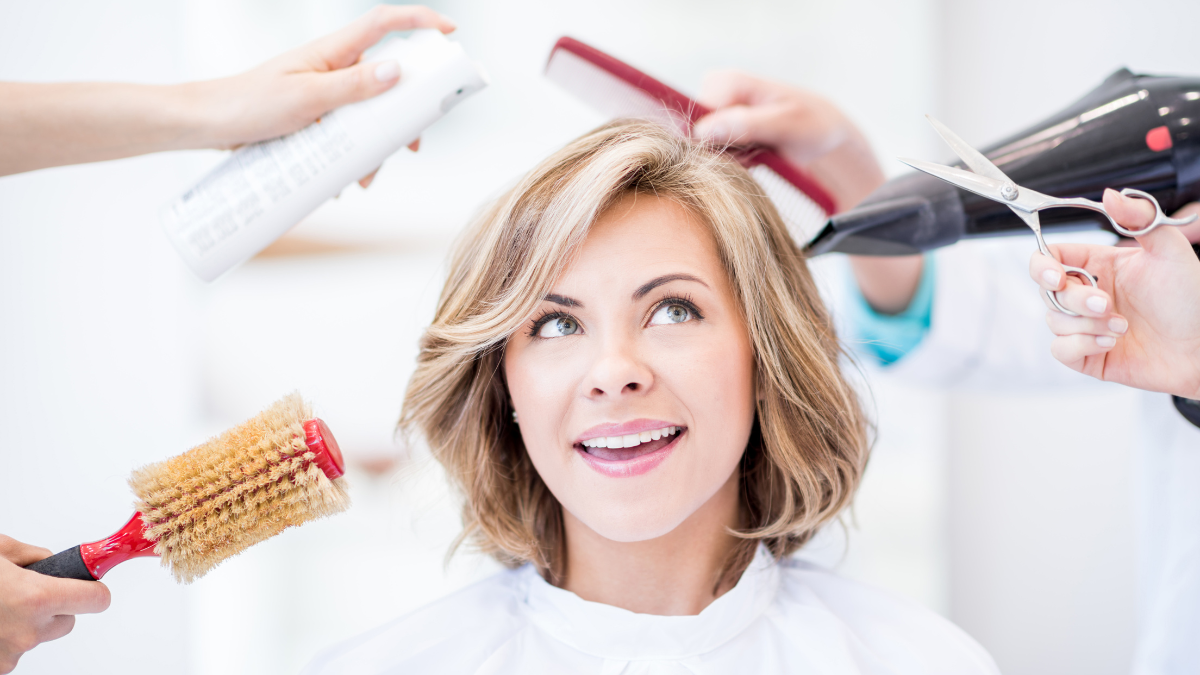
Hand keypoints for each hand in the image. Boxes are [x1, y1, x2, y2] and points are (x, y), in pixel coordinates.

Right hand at [0, 535, 109, 673]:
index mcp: (35, 597)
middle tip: (24, 592)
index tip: (89, 584)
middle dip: (55, 606)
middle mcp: (27, 631)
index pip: (96, 601)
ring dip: (25, 624)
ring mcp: (9, 654)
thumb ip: (33, 556)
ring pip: (37, 637)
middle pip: (67, 621)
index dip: (93, 590)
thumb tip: (52, 561)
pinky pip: (11, 652)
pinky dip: (2, 639)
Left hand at [192, 5, 452, 186]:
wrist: (206, 125)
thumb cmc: (247, 104)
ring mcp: (324, 94)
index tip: (451, 32)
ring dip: (373, 147)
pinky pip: (346, 133)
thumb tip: (398, 71)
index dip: (420, 22)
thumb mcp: (306, 99)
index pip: (384, 24)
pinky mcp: (314, 117)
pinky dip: (351, 156)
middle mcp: (333, 69)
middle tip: (412, 147)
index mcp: (332, 52)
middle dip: (403, 116)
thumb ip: (353, 86)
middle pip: (386, 82)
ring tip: (363, 179)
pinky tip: (342, 180)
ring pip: (367, 116)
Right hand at [693, 70, 885, 212]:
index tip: (743, 148)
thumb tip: (703, 131)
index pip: (696, 117)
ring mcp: (719, 116)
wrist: (826, 135)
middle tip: (756, 153)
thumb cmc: (812, 123)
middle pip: (697, 135)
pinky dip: (734, 163)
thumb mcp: (785, 124)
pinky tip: (755, 159)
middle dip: (723, 152)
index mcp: (728, 82)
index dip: (712, 140)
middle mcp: (717, 95)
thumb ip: (746, 125)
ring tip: (760, 155)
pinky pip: (714, 155)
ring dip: (730, 159)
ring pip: (704, 148)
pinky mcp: (723, 134)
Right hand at [1030, 189, 1199, 397]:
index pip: (1051, 258)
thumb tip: (1109, 195)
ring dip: (1086, 325)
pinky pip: (1060, 350)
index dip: (1043, 266)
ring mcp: (1086, 325)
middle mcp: (1090, 294)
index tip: (1057, 276)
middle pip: (1049, 291)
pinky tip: (1110, 342)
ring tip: (1122, 328)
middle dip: (1076, 300)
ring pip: (1054, 321)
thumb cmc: (1192, 301)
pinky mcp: (1088, 354)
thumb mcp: (1171, 251)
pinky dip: (1081, 346)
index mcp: (1101, 266)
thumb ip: (1140, 217)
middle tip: (1107, 305)